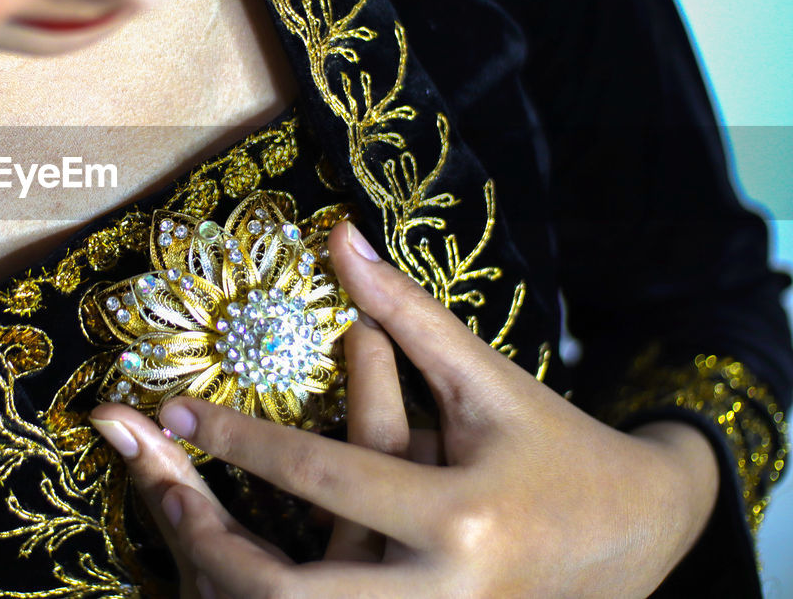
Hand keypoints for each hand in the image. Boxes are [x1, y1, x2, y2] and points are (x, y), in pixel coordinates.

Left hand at [92, 222, 719, 597]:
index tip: (171, 412)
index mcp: (461, 519)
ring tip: (175, 519)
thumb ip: (407, 312)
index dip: (238, 441)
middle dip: (205, 542)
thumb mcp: (485, 378)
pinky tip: (225, 560)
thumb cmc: (559, 447)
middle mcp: (443, 593)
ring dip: (225, 580)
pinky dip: (270, 596)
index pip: (325, 476)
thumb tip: (338, 233)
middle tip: (153, 486)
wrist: (641, 536)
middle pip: (291, 591)